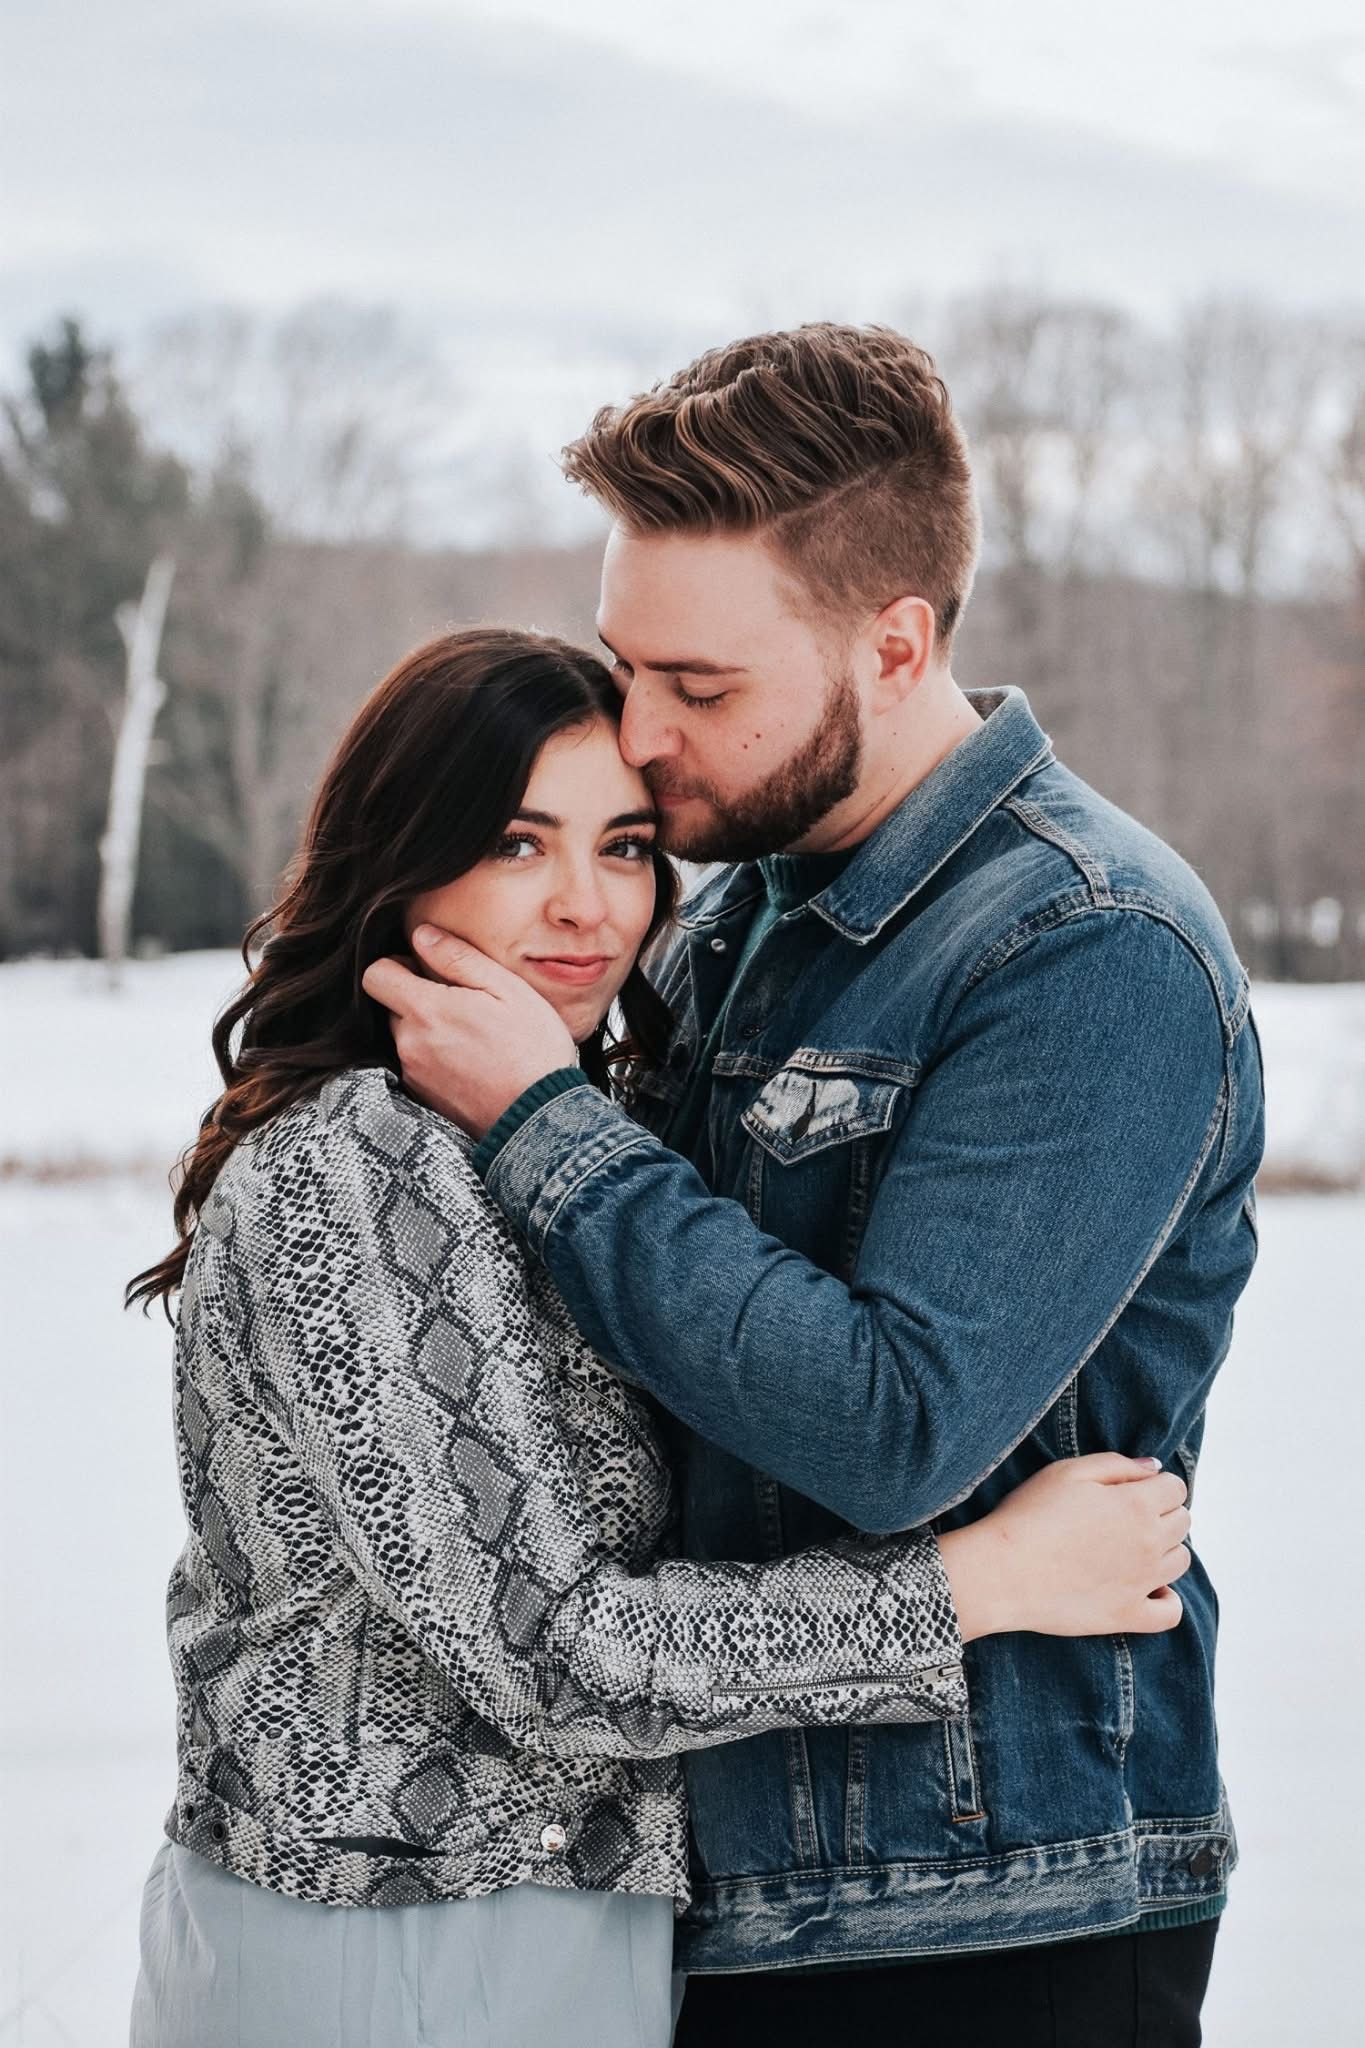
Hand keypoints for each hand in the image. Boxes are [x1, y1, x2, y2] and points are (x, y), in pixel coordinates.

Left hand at [362, 925, 575, 1136]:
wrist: (539, 1117)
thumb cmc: (532, 1048)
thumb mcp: (507, 989)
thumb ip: (459, 958)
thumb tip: (422, 935)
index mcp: (426, 1011)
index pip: (375, 975)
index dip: (398, 965)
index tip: (427, 970)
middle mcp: (410, 1043)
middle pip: (391, 1006)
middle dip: (418, 999)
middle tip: (462, 1005)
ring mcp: (414, 1073)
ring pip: (406, 1036)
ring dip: (428, 1030)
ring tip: (472, 1036)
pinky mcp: (423, 1097)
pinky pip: (417, 1064)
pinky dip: (436, 1058)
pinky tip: (471, 1061)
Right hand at [936, 1454, 1191, 1642]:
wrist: (1003, 1572)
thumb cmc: (1029, 1516)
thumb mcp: (1066, 1471)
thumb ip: (1116, 1464)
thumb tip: (1153, 1467)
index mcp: (1136, 1504)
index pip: (1175, 1488)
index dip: (1156, 1484)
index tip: (1130, 1489)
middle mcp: (1149, 1543)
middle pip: (1182, 1521)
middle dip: (1162, 1512)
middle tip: (1124, 1516)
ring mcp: (1142, 1583)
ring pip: (1181, 1561)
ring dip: (1165, 1549)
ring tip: (1131, 1548)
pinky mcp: (1128, 1616)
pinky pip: (1171, 1612)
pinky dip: (1167, 1599)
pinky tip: (1148, 1588)